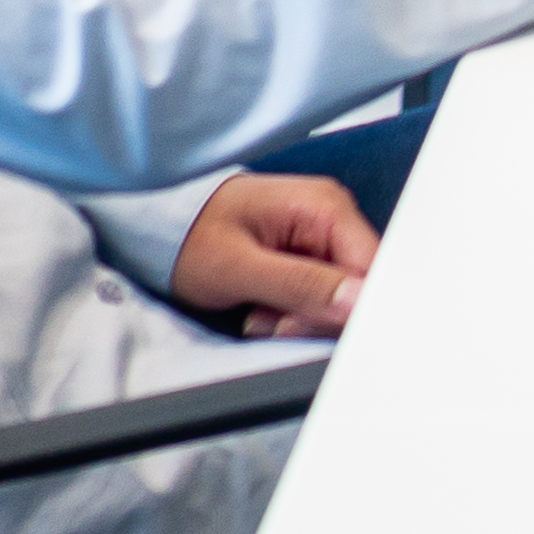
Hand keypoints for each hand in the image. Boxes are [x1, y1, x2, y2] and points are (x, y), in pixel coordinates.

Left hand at [167, 171, 376, 336]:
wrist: (160, 224)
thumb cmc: (191, 235)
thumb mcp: (239, 268)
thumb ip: (302, 285)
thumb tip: (359, 303)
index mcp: (325, 208)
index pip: (372, 270)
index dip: (347, 309)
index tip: (300, 325)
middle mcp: (333, 216)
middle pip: (359, 288)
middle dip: (316, 318)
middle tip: (269, 322)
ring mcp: (322, 236)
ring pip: (339, 299)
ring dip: (301, 319)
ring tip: (258, 315)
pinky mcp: (311, 255)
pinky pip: (321, 296)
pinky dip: (294, 314)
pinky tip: (262, 310)